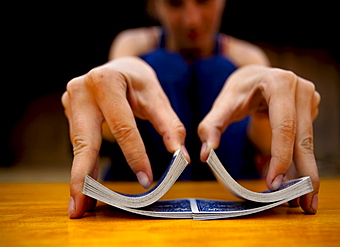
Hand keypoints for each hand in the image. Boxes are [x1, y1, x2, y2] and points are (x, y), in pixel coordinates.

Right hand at [62, 57, 186, 217]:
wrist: (119, 67)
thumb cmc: (138, 81)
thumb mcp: (157, 97)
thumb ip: (170, 126)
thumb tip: (180, 156)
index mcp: (106, 82)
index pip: (123, 126)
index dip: (135, 155)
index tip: (145, 180)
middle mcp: (81, 90)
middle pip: (86, 140)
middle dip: (83, 176)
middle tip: (81, 206)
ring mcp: (71, 102)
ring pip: (80, 146)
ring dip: (82, 178)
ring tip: (81, 205)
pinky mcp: (70, 113)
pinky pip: (80, 144)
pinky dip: (84, 167)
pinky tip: (85, 188)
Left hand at [198, 65, 319, 213]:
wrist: (257, 75)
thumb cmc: (240, 88)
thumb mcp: (223, 103)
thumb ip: (212, 126)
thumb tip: (206, 154)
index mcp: (280, 83)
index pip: (283, 126)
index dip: (281, 156)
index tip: (274, 183)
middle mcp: (301, 89)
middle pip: (303, 138)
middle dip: (305, 174)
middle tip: (305, 204)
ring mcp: (311, 99)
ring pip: (308, 143)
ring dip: (306, 173)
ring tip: (305, 201)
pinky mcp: (312, 110)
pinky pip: (306, 141)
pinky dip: (301, 162)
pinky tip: (298, 182)